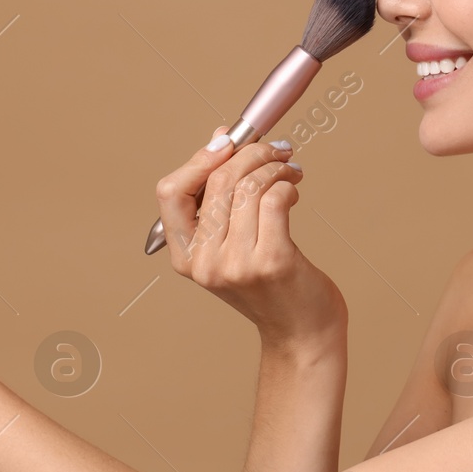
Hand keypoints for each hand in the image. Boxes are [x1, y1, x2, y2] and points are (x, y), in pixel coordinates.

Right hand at [154, 128, 346, 346]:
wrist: (302, 332)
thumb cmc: (271, 285)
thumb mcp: (232, 245)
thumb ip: (221, 198)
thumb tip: (221, 139)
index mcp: (185, 257)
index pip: (171, 192)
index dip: (199, 159)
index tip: (228, 142)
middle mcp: (205, 262)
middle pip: (217, 181)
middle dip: (251, 153)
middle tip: (276, 149)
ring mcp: (236, 264)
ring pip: (248, 186)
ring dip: (274, 167)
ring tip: (290, 170)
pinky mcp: (271, 262)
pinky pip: (274, 200)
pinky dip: (287, 184)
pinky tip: (293, 190)